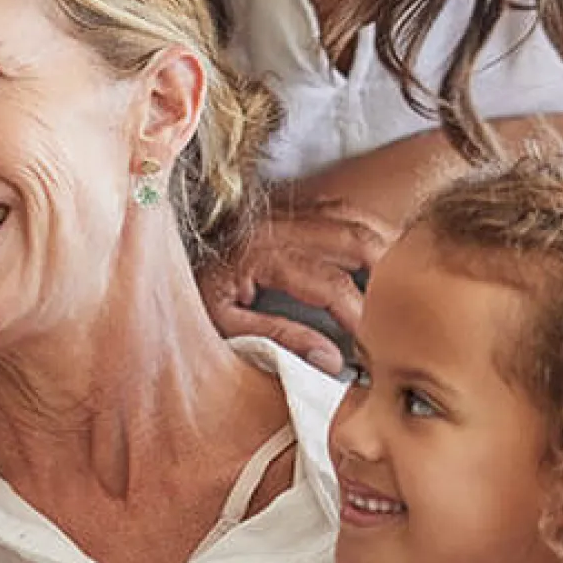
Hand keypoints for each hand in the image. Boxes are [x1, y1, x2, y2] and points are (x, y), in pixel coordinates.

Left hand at [199, 196, 397, 373]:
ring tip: (406, 281)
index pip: (331, 284)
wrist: (156, 258)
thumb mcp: (222, 326)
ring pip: (353, 216)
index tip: (378, 344)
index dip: (362, 315)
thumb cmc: (189, 294)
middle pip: (353, 238)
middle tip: (406, 309)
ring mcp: (283, 208)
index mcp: (261, 252)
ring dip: (385, 244)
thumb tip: (331, 358)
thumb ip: (277, 339)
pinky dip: (367, 226)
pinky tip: (382, 251)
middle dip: (388, 273)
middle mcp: (276, 222)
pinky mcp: (286, 204)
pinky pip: (340, 206)